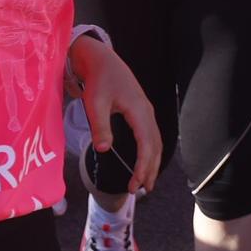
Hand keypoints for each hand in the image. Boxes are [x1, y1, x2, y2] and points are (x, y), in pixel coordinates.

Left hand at [69, 37, 160, 194]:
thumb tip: (104, 150)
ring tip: (145, 181)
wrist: (102, 60)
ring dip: (152, 161)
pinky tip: (144, 161)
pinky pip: (151, 135)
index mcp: (138, 111)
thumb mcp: (95, 103)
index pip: (146, 144)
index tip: (134, 185)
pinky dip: (150, 151)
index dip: (142, 166)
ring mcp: (146, 111)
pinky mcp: (141, 111)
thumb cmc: (98, 80)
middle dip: (150, 169)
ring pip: (155, 141)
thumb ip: (100, 126)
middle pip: (156, 145)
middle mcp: (147, 112)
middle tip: (142, 190)